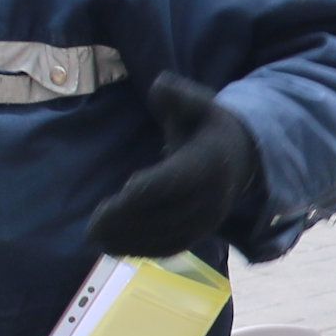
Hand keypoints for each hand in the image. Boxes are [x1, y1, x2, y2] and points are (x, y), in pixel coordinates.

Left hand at [89, 73, 261, 259]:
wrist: (244, 156)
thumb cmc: (208, 126)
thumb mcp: (198, 103)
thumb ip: (177, 95)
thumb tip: (159, 85)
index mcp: (208, 162)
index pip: (173, 181)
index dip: (145, 190)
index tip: (119, 192)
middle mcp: (211, 196)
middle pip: (165, 214)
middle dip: (127, 223)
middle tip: (91, 228)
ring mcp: (209, 219)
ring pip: (167, 236)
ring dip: (131, 242)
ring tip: (98, 240)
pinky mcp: (202, 233)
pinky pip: (172, 246)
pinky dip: (144, 250)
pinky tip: (117, 247)